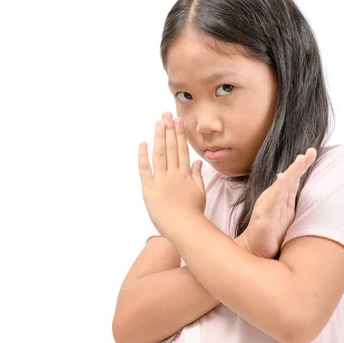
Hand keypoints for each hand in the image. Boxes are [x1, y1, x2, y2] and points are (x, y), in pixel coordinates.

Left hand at [138, 112, 205, 234]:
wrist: (185, 228)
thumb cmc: (193, 214)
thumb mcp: (200, 193)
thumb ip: (198, 176)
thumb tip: (198, 163)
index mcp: (186, 175)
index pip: (182, 150)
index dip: (180, 134)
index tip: (178, 121)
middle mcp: (174, 174)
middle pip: (171, 148)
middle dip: (169, 130)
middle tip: (166, 115)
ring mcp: (161, 180)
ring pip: (160, 154)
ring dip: (159, 137)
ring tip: (158, 122)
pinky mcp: (149, 189)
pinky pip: (145, 169)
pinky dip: (143, 156)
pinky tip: (143, 143)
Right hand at [237, 148, 317, 258]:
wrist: (255, 249)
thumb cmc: (271, 232)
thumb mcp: (285, 211)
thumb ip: (287, 195)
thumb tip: (287, 177)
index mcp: (281, 196)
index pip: (293, 177)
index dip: (302, 165)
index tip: (312, 152)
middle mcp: (273, 196)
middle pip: (289, 177)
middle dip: (300, 164)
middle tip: (311, 151)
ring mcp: (268, 204)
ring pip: (281, 185)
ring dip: (291, 172)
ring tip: (301, 160)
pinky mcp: (264, 215)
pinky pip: (271, 200)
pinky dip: (278, 188)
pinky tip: (282, 179)